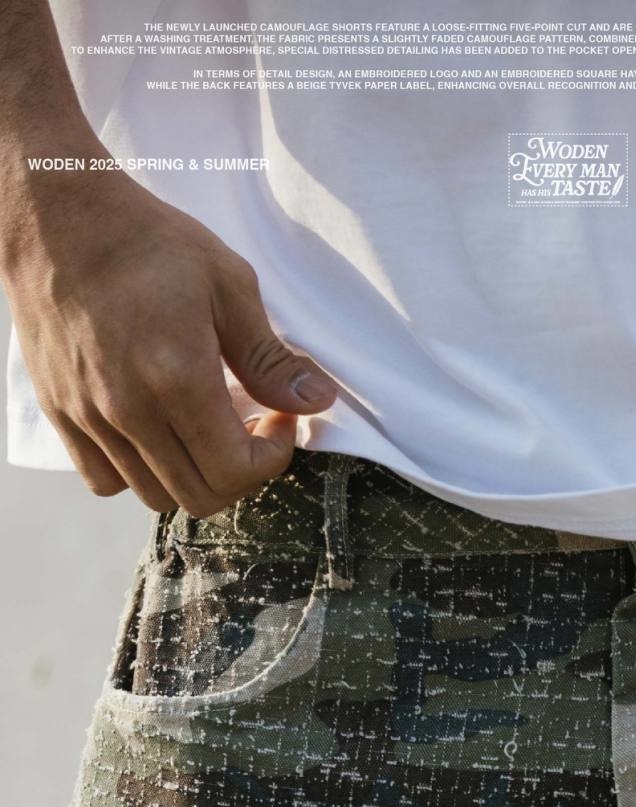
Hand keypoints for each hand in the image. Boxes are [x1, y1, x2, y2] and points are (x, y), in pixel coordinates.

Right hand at [4, 170, 338, 511]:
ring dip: (193, 474)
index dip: (273, 455)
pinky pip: (105, 481)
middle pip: (201, 496)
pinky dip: (138, 474)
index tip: (280, 418)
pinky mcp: (62, 415)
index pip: (236, 470)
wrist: (57, 219)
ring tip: (204, 428)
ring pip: (156, 496)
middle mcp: (130, 409)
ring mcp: (90, 417)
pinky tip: (155, 433)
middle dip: (241, 473)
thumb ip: (269, 356)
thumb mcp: (227, 284)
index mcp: (176, 377)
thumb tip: (317, 400)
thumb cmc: (147, 242)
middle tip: (249, 427)